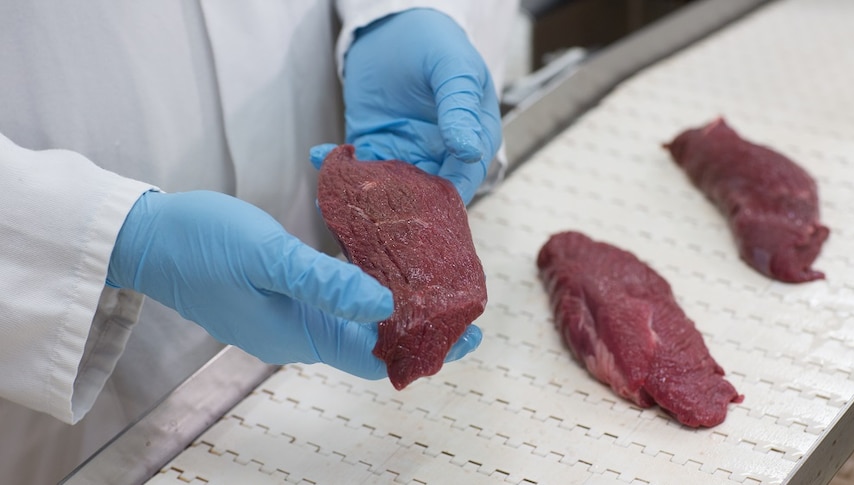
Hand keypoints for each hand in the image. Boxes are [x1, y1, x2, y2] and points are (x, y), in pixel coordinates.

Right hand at [106, 190, 480, 377]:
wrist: (146, 238)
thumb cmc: (200, 244)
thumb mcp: (267, 256)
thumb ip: (324, 281)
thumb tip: (383, 304)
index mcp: (297, 334)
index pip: (374, 359)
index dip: (424, 350)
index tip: (467, 335)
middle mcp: (297, 334)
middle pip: (371, 344)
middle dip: (418, 329)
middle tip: (460, 305)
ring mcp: (286, 316)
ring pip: (354, 321)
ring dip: (394, 308)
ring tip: (433, 282)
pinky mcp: (279, 295)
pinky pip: (332, 301)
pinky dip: (362, 289)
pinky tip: (381, 265)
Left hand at [319, 8, 501, 204]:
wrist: (393, 25)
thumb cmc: (433, 41)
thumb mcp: (452, 68)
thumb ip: (459, 108)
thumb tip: (470, 151)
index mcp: (473, 138)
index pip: (463, 180)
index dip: (446, 199)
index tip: (422, 211)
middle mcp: (441, 154)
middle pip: (426, 196)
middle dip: (399, 208)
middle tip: (371, 211)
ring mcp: (407, 152)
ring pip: (390, 189)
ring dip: (365, 195)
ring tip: (338, 191)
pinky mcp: (375, 146)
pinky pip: (359, 170)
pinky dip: (340, 172)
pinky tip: (322, 161)